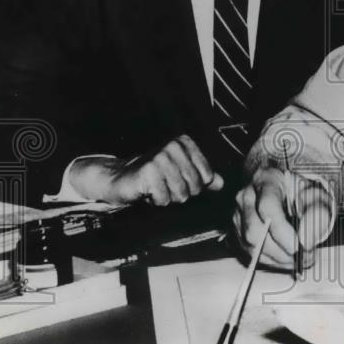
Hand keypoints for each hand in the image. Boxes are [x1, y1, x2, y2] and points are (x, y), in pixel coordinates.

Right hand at [68, 134, 223, 204]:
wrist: (122, 178)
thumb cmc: (155, 176)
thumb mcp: (182, 174)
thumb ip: (203, 178)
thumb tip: (221, 184)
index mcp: (185, 143)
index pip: (207, 176)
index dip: (195, 186)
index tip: (178, 179)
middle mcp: (174, 146)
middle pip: (195, 187)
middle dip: (181, 193)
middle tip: (165, 185)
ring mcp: (161, 157)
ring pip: (181, 195)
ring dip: (168, 197)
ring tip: (157, 188)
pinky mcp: (149, 171)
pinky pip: (165, 199)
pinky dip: (157, 201)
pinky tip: (148, 191)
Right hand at [233, 167, 335, 270]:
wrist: (289, 190)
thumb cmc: (302, 191)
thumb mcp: (316, 194)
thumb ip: (316, 213)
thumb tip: (306, 241)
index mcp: (266, 179)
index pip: (267, 208)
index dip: (283, 232)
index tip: (301, 246)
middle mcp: (246, 196)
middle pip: (255, 231)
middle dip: (283, 251)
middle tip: (307, 257)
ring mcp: (237, 215)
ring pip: (251, 246)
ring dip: (278, 259)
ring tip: (300, 259)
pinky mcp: (237, 232)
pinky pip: (250, 254)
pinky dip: (272, 261)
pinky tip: (288, 258)